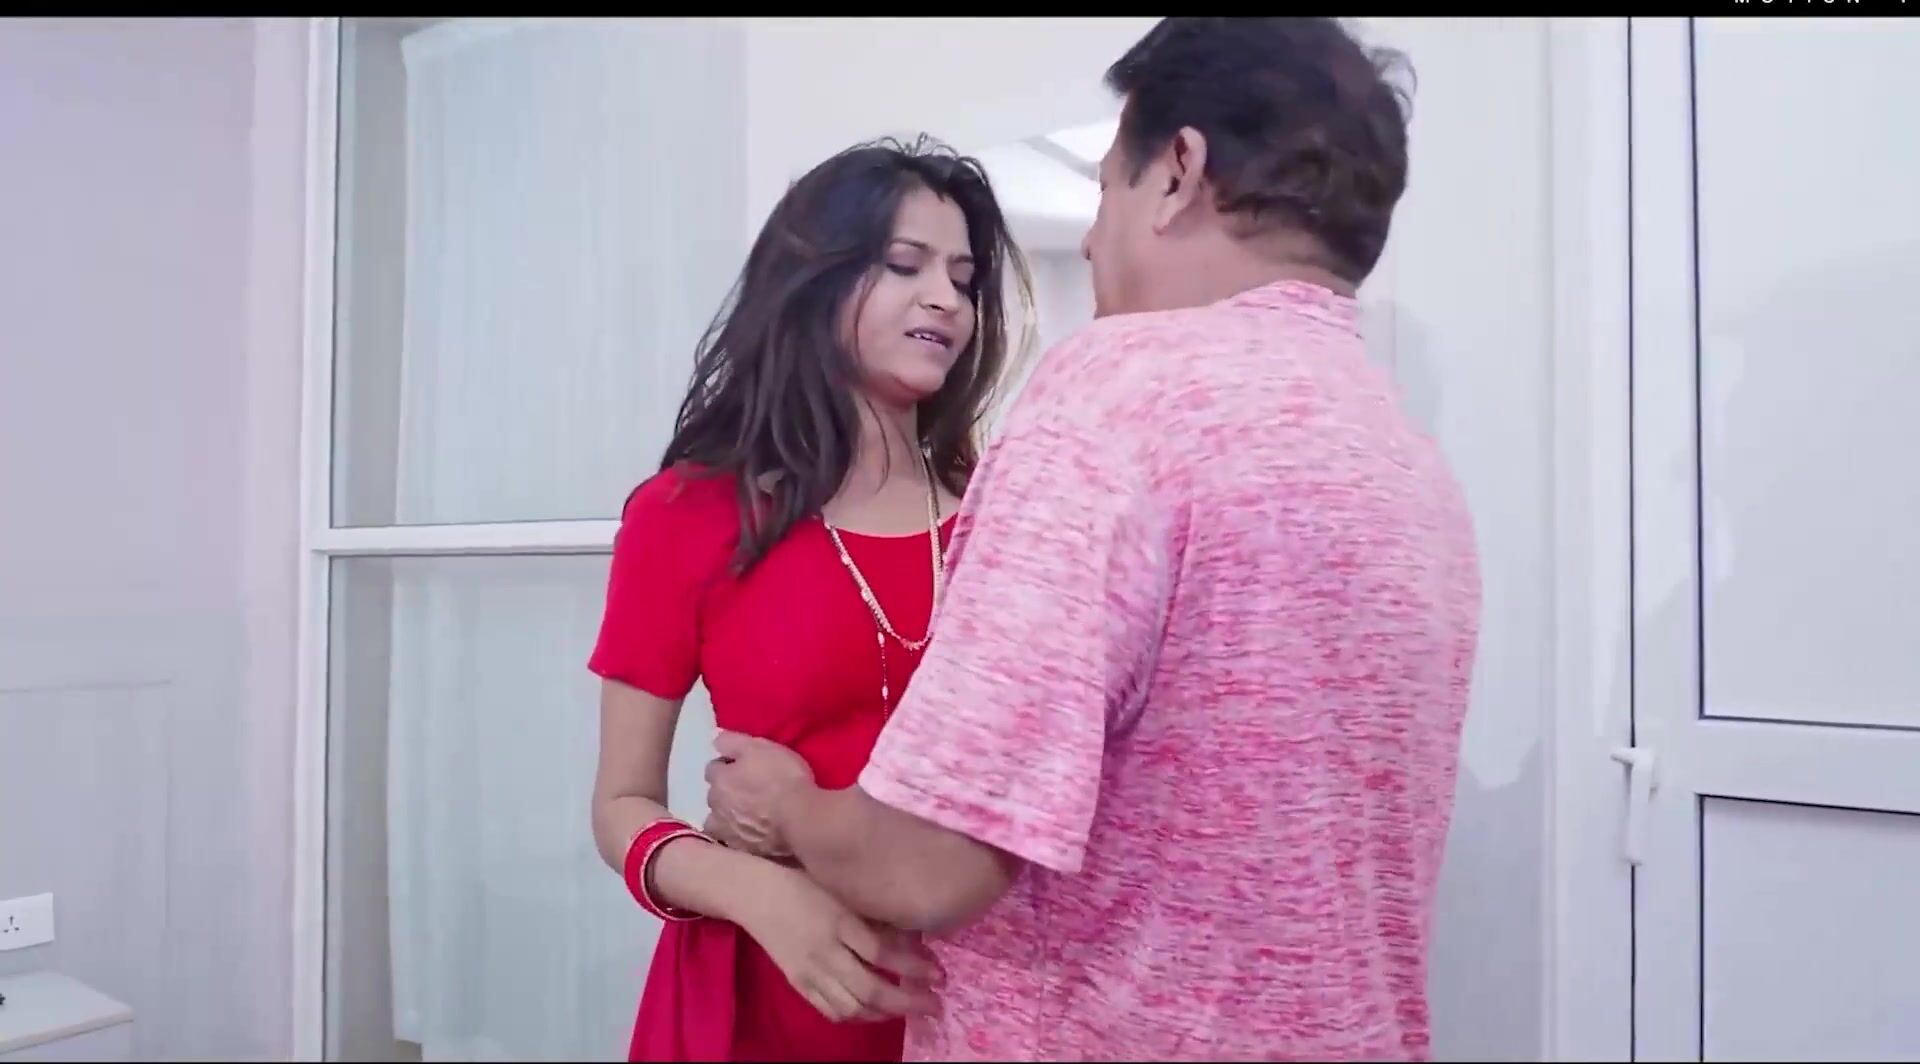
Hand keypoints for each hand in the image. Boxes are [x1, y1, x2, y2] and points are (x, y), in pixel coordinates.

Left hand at [704, 730, 814, 859]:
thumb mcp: (760, 746)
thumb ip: (733, 742)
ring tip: (744, 816)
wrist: (801, 819)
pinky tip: (751, 834)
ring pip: (717, 822)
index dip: (728, 765)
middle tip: (747, 789)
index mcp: (720, 780)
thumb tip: (714, 739)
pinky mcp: (743, 850)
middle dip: (725, 791)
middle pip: (714, 795)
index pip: (713, 768)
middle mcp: (716, 806)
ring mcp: (728, 832)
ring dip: (725, 817)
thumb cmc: (782, 778)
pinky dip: (739, 836)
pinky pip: (734, 841)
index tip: (744, 766)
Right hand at [739, 865, 941, 1023]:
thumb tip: (914, 940)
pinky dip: (858, 1017)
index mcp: (838, 922)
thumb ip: (873, 917)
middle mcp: (825, 952)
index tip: (940, 974)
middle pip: (871, 990)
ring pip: (853, 1008)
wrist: (754, 894)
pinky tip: (875, 1011)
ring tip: (909, 1008)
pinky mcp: (798, 984)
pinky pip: (831, 1011)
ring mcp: (809, 973)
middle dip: (909, 1002)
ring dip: (886, 1014)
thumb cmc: (804, 883)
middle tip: (935, 1004)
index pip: (883, 954)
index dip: (915, 968)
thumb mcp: (842, 891)